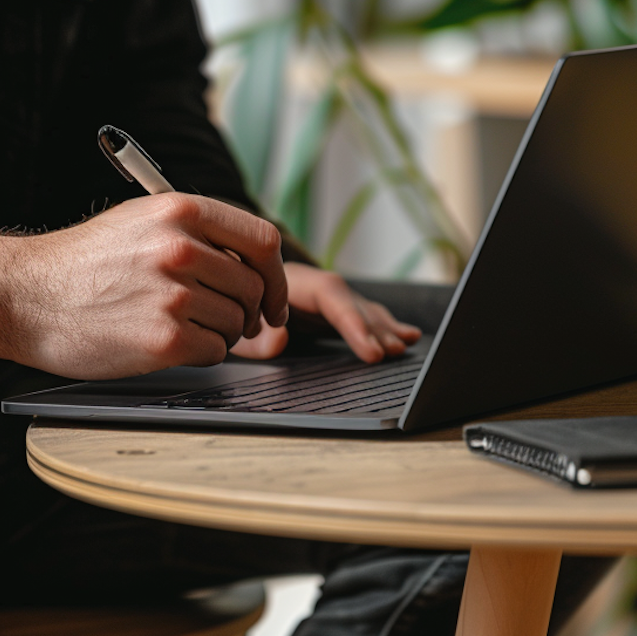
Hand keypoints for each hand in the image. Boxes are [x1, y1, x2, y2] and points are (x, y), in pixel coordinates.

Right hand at [0, 194, 288, 378]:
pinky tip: (164, 342)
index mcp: (179, 210)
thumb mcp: (139, 222)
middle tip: (227, 322)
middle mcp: (180, 248)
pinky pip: (214, 352)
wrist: (24, 295)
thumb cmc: (80, 264)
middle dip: (246, 311)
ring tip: (177, 326)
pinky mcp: (164, 338)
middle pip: (253, 287)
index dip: (275, 276)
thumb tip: (254, 264)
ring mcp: (173, 294)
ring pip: (236, 323)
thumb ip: (196, 234)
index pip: (262, 240)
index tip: (273, 298)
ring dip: (218, 333)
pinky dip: (200, 354)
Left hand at [231, 262, 421, 362]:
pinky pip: (361, 314)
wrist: (228, 282)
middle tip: (390, 354)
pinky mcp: (331, 308)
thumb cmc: (232, 305)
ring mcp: (324, 296)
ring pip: (360, 308)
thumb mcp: (234, 324)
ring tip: (403, 347)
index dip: (353, 323)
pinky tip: (408, 336)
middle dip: (373, 329)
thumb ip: (253, 336)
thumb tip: (279, 339)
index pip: (329, 296)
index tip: (371, 350)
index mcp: (288, 281)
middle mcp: (312, 285)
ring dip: (383, 328)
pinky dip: (384, 325)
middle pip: (350, 302)